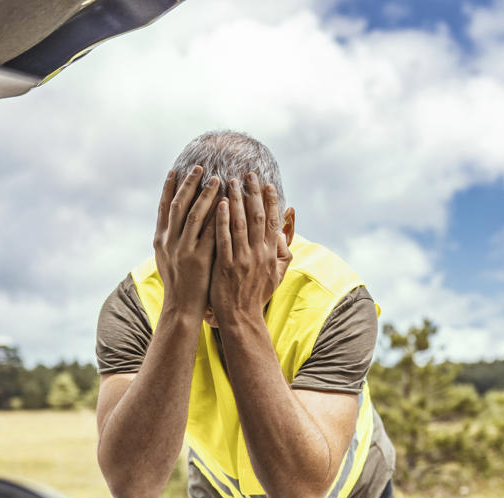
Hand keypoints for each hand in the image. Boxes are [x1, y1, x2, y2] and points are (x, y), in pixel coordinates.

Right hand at [153, 166, 220, 316]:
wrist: (181, 308)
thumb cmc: (179, 284)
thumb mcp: (166, 259)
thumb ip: (169, 239)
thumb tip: (173, 220)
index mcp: (160, 240)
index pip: (163, 207)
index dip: (169, 187)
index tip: (176, 170)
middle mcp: (169, 242)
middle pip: (178, 205)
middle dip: (189, 184)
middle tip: (200, 167)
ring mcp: (183, 250)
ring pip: (194, 215)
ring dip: (205, 195)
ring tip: (217, 179)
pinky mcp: (199, 259)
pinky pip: (211, 233)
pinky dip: (218, 216)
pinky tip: (227, 204)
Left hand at [211, 173, 290, 324]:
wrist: (241, 317)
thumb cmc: (257, 294)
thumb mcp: (277, 274)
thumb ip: (283, 252)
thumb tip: (285, 231)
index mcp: (271, 254)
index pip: (273, 222)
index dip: (270, 201)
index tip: (266, 184)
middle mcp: (259, 254)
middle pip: (257, 217)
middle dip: (253, 194)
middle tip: (247, 174)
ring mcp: (242, 259)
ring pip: (240, 224)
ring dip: (236, 200)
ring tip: (230, 182)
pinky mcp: (226, 266)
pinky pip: (224, 239)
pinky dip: (222, 220)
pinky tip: (218, 204)